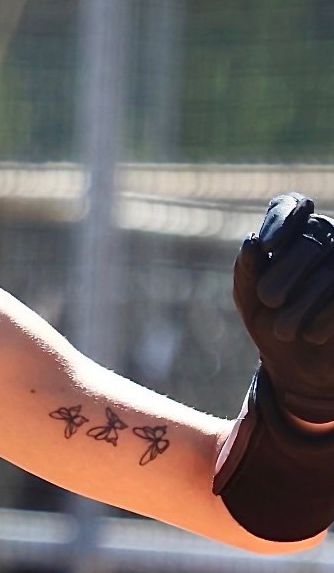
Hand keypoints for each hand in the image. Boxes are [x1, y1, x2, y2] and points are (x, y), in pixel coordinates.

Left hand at [233, 193, 333, 422]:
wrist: (298, 367)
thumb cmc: (270, 323)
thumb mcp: (249, 299)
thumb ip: (247, 270)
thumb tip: (252, 240)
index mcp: (294, 232)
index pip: (290, 205)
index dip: (283, 219)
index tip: (268, 245)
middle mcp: (325, 238)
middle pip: (308, 242)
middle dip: (282, 276)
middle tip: (269, 301)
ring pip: (328, 273)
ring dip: (300, 306)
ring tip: (285, 329)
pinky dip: (323, 319)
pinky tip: (312, 334)